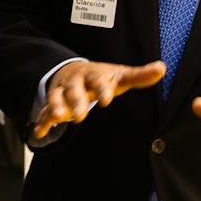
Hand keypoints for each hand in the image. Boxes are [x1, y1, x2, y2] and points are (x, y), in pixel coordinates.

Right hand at [30, 60, 165, 141]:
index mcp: (93, 75)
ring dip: (56, 107)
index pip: (98, 80)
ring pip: (56, 98)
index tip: (107, 100)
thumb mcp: (119, 76)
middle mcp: (75, 82)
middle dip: (76, 102)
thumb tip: (162, 68)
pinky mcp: (52, 103)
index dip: (102, 90)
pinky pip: (45, 112)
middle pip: (74, 90)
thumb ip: (139, 76)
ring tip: (57, 118)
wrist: (73, 71)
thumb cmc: (101, 77)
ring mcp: (61, 92)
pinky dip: (42, 122)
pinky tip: (39, 132)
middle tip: (81, 115)